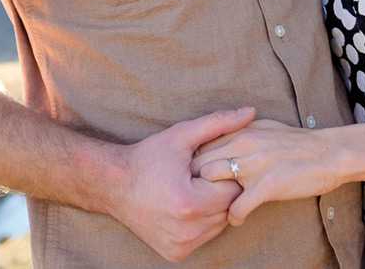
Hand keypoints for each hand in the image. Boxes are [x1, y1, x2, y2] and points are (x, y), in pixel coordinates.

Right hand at [108, 108, 255, 262]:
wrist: (113, 185)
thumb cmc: (148, 157)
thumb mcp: (182, 135)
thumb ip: (219, 123)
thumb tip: (250, 111)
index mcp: (190, 203)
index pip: (234, 189)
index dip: (226, 173)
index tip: (208, 165)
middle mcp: (187, 230)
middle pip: (229, 209)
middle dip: (221, 190)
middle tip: (200, 176)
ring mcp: (181, 245)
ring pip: (219, 224)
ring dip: (214, 207)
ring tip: (194, 189)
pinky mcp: (176, 253)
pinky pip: (205, 236)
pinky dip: (202, 222)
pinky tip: (186, 205)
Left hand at [191, 119, 342, 226]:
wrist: (329, 154)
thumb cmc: (297, 143)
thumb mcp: (263, 128)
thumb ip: (239, 132)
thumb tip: (219, 140)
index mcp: (241, 130)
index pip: (201, 146)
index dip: (194, 166)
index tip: (195, 180)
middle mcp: (243, 143)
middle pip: (201, 164)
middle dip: (197, 183)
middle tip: (201, 198)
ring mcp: (255, 163)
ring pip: (213, 183)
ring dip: (211, 199)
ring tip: (217, 208)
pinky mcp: (268, 184)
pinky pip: (236, 206)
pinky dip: (233, 216)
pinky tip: (237, 218)